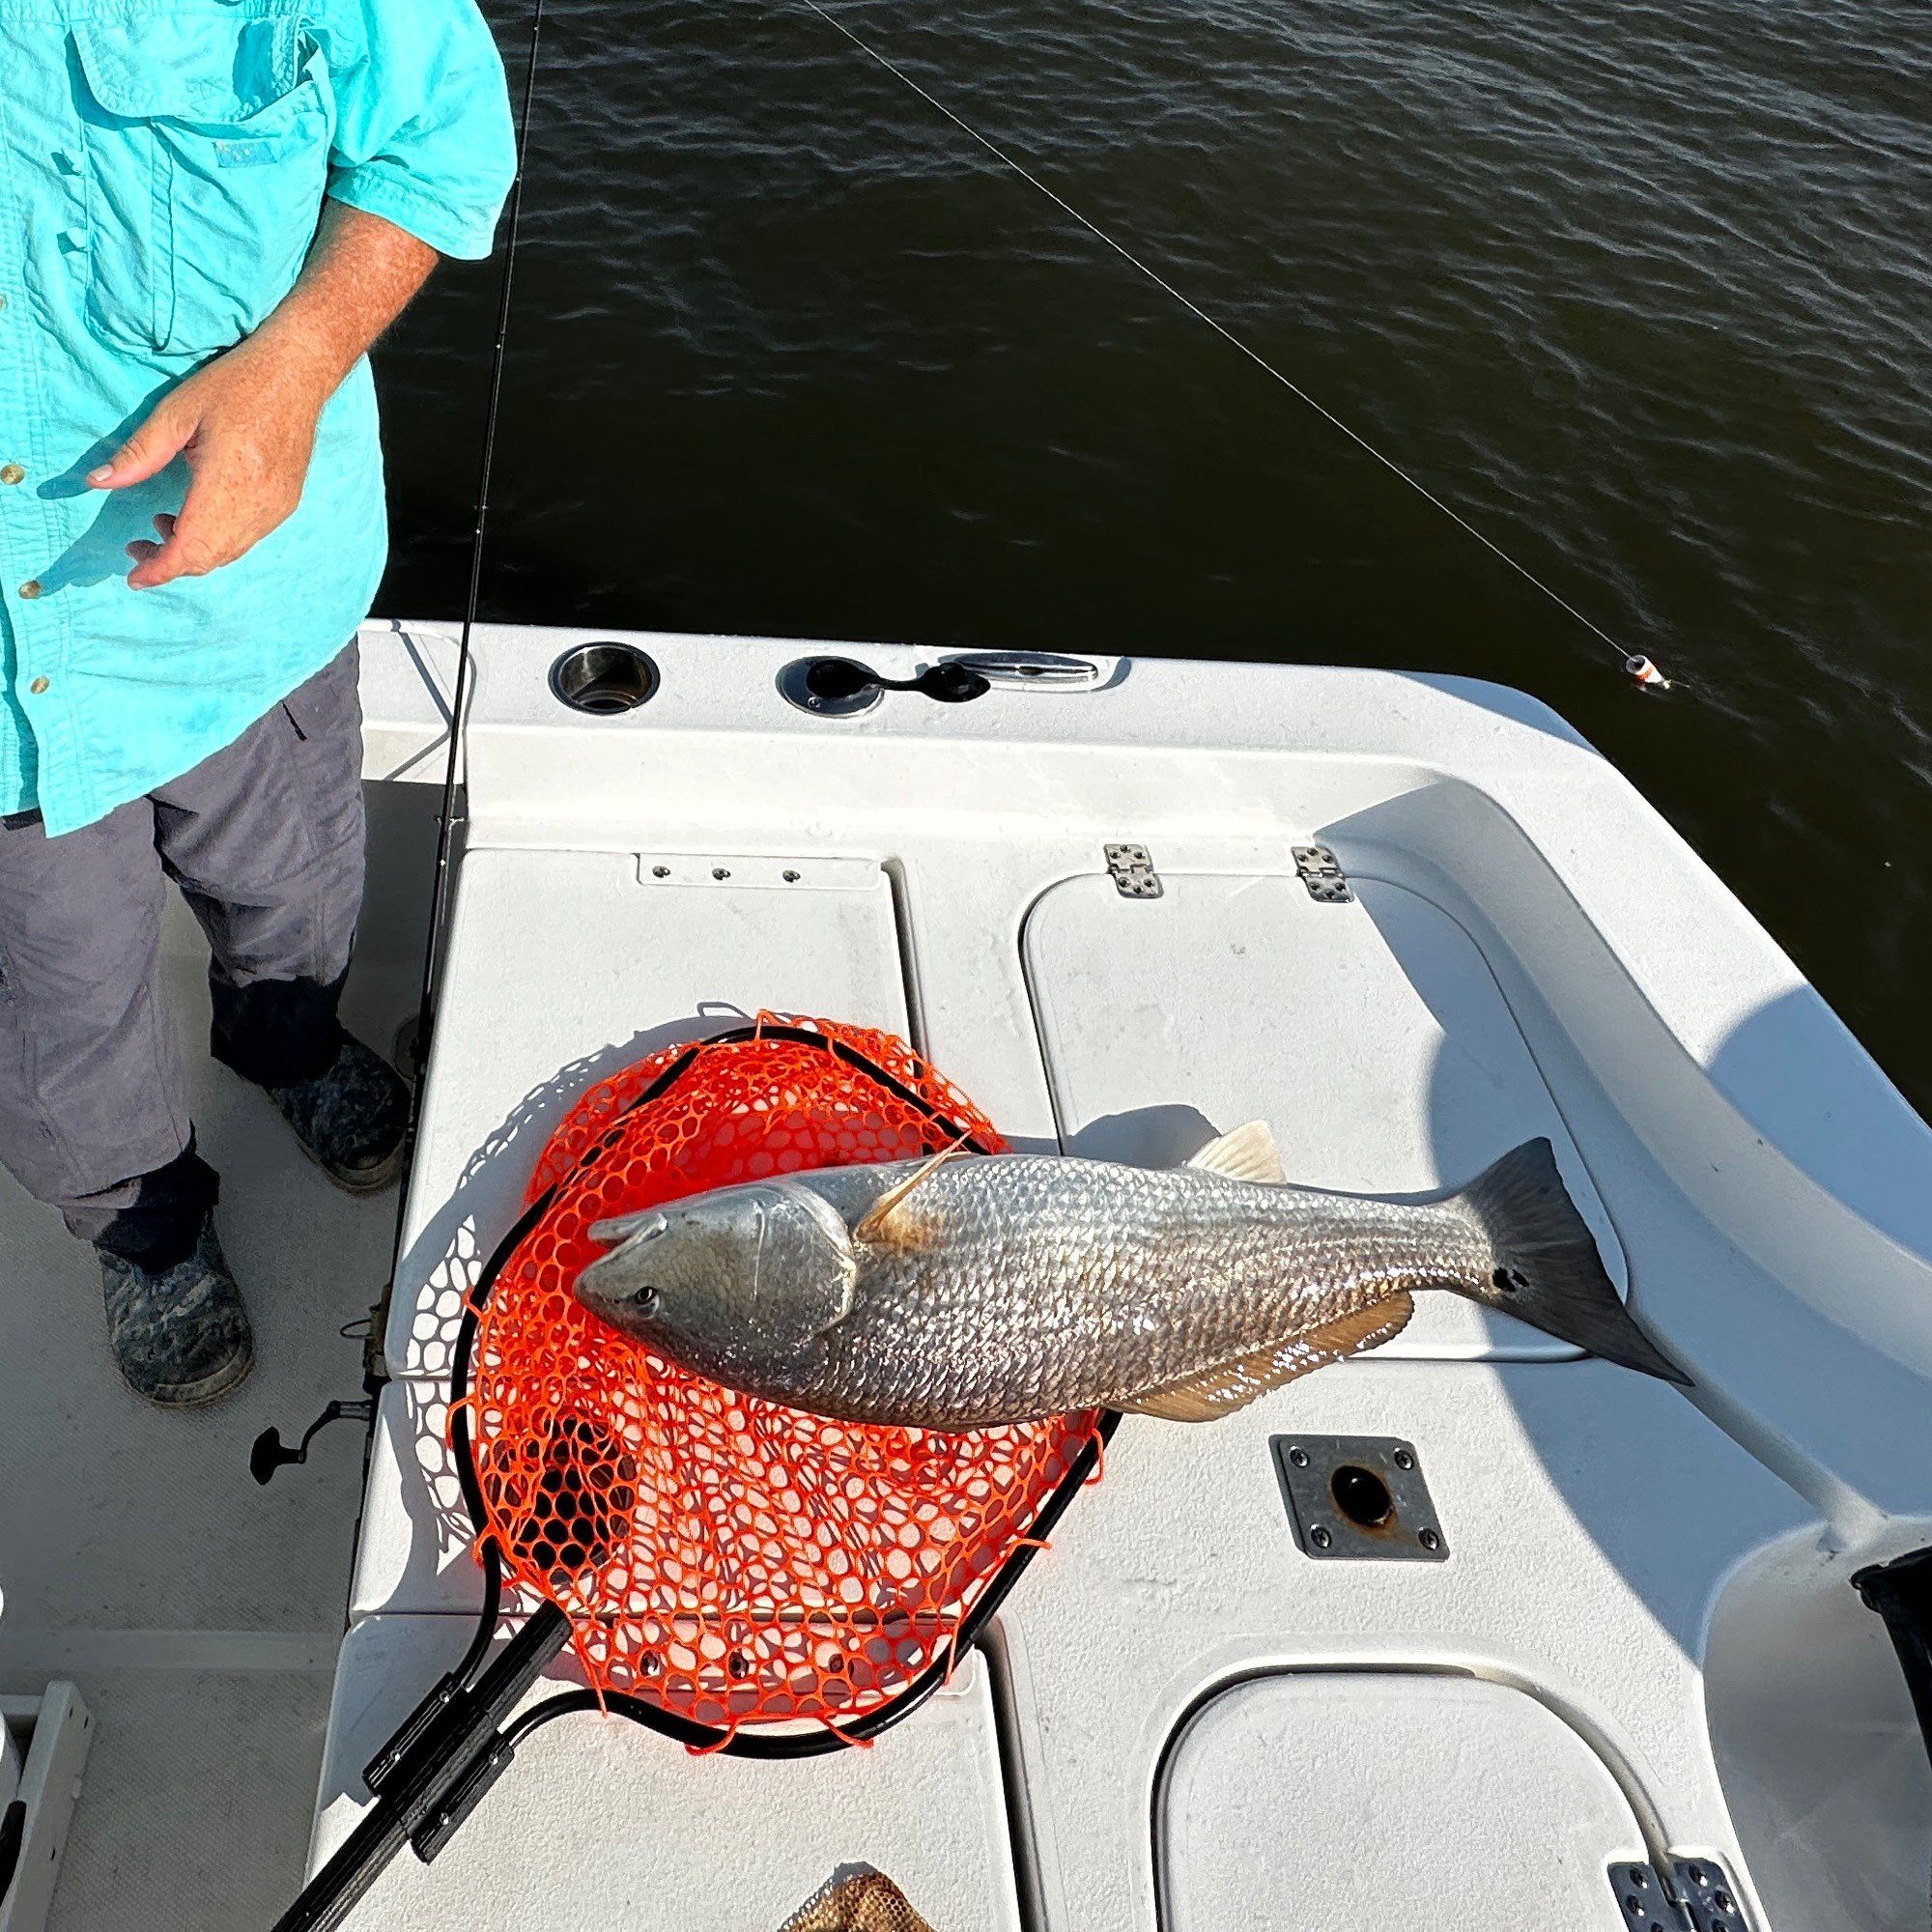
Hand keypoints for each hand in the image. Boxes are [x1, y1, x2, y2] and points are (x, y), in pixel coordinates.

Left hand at [88, 338, 331, 588]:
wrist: (296, 374)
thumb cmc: (234, 386)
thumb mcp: (176, 413)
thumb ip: (138, 454)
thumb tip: (97, 482)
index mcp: (228, 481)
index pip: (192, 548)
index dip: (161, 570)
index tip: (134, 577)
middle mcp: (257, 504)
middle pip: (210, 559)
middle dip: (171, 565)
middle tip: (138, 548)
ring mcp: (276, 508)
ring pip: (229, 554)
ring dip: (194, 554)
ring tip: (163, 527)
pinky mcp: (285, 504)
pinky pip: (247, 540)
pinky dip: (217, 542)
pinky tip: (198, 518)